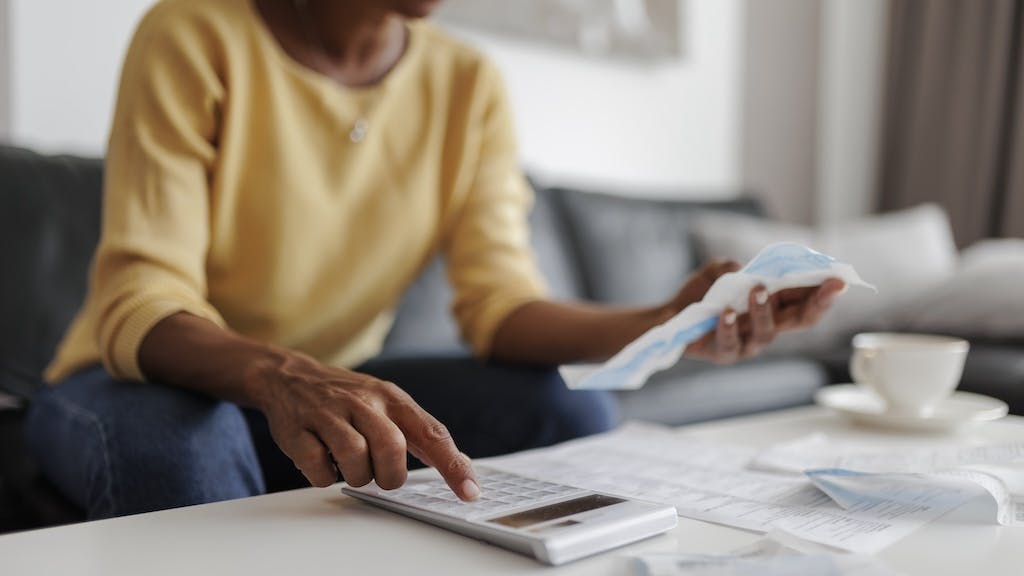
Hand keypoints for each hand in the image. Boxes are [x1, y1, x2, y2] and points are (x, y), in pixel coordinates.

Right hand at [250, 350, 479, 499]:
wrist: (289, 376)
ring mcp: (328, 414)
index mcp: (391, 398)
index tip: (470, 492)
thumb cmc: (348, 398)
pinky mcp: (297, 430)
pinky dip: (324, 476)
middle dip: (390, 475)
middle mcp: (363, 401)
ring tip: (351, 467)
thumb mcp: (387, 402)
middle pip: (392, 447)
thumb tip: (460, 466)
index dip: (453, 465)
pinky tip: (324, 462)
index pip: (432, 432)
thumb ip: (419, 432)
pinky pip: (318, 468)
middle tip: (381, 475)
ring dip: (357, 476)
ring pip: (355, 458)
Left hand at [667, 261, 845, 363]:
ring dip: (764, 309)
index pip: (806, 300)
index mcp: (775, 305)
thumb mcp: (719, 271)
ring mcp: (747, 342)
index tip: (841, 278)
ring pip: (767, 332)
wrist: (670, 315)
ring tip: (757, 289)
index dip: (825, 291)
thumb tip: (745, 270)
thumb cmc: (702, 294)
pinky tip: (725, 313)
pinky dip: (728, 327)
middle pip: (801, 320)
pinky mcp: (723, 353)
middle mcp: (767, 326)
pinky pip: (730, 344)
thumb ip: (734, 267)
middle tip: (830, 286)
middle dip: (818, 302)